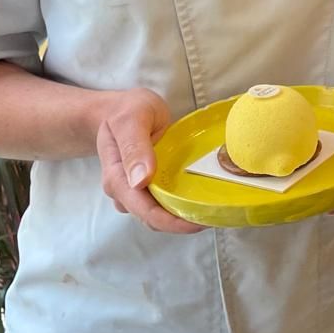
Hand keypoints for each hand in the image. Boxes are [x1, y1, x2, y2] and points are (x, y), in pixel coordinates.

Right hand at [94, 88, 203, 233]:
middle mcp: (124, 191)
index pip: (145, 211)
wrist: (117, 109)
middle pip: (154, 219)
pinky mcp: (147, 186)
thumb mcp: (131, 119)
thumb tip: (141, 180)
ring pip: (159, 215)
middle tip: (216, 215)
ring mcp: (135, 190)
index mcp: (117, 178)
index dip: (173, 222)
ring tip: (213, 208)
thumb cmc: (125, 110)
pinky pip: (163, 202)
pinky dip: (180, 204)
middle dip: (183, 222)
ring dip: (183, 216)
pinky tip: (201, 197)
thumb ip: (135, 146)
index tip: (202, 220)